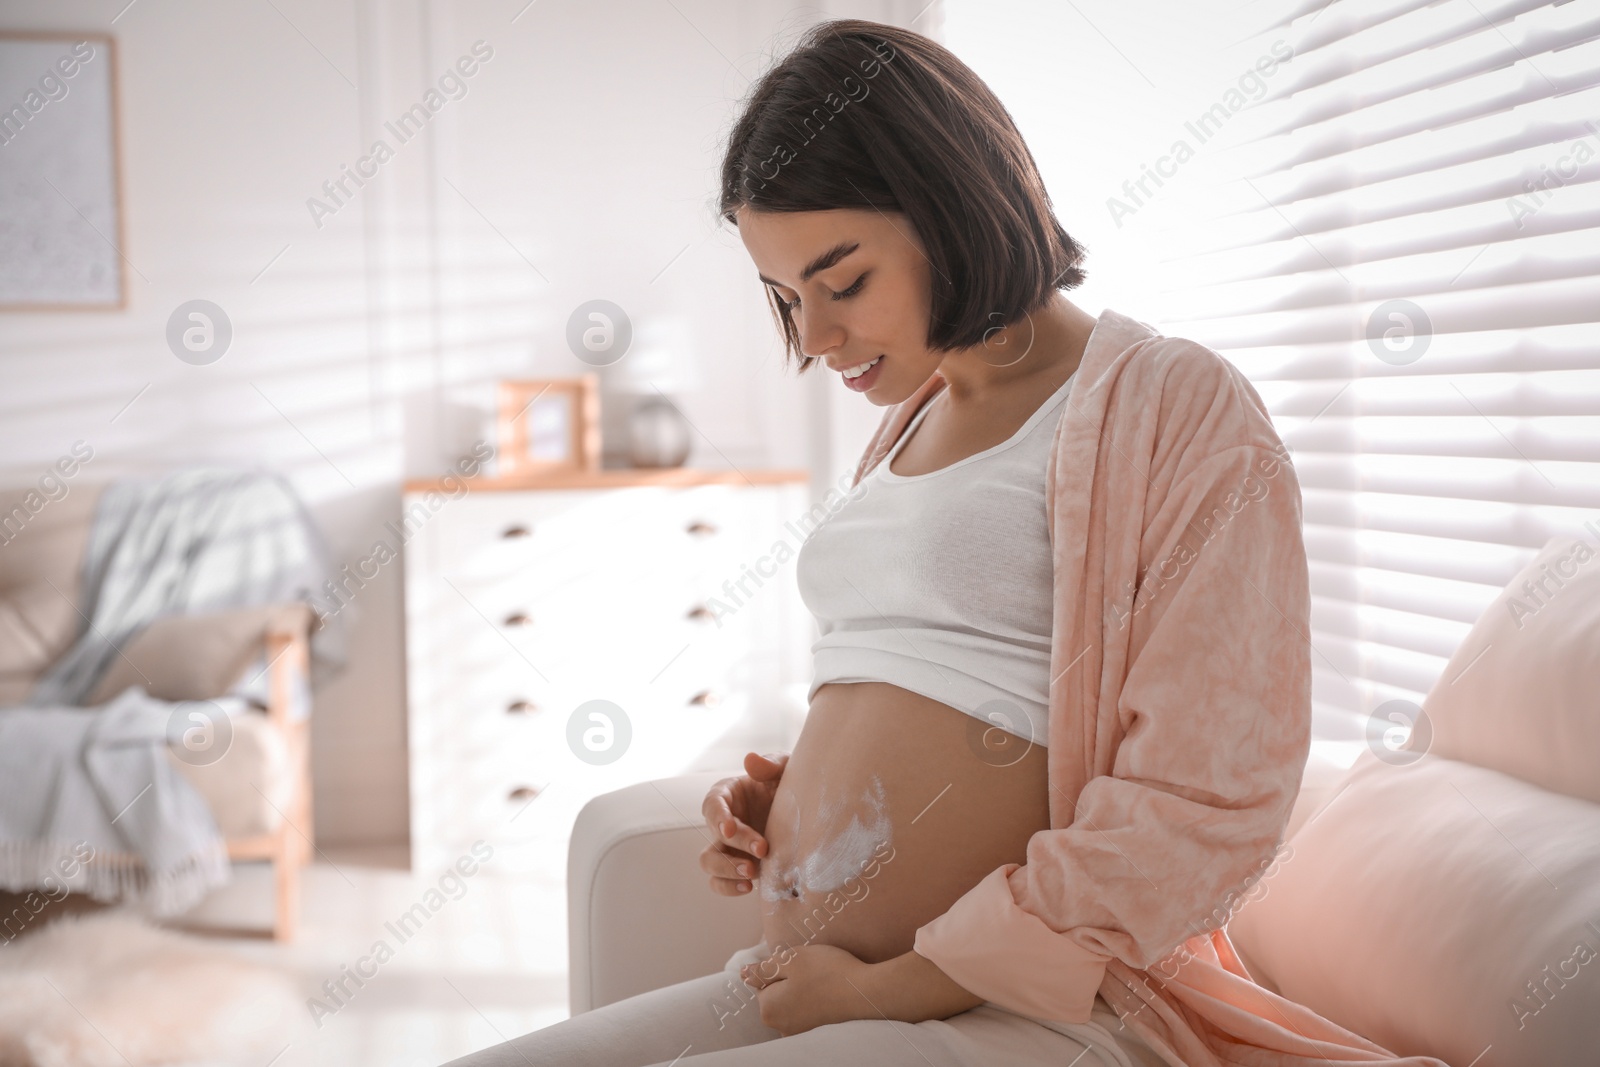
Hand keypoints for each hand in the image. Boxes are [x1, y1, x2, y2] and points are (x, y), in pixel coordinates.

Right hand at [699, 751, 787, 895]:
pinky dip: (729, 887)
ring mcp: (729, 847)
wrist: (806, 812)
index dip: (718, 817)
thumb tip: (750, 760)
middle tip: (762, 850)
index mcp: (728, 794)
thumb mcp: (785, 770)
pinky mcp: (739, 866)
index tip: (730, 828)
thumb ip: (770, 764)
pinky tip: (749, 887)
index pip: (713, 804)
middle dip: (735, 846)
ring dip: (727, 870)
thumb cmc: (788, 784)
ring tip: (752, 873)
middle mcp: (724, 821)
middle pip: (713, 837)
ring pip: (710, 863)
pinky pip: (721, 882)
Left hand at [740, 945, 984, 1035]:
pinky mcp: (818, 1032)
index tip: (801, 963)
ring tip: (825, 979)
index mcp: (769, 1009)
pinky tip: (832, 992)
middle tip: (813, 969)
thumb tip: (743, 974)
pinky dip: (818, 1000)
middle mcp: (781, 1027)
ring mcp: (800, 1032)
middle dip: (792, 980)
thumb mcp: (791, 959)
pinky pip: (810, 1011)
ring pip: (794, 1002)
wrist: (868, 994)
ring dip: (805, 990)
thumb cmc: (828, 972)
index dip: (782, 966)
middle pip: (777, 995)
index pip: (764, 982)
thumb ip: (764, 968)